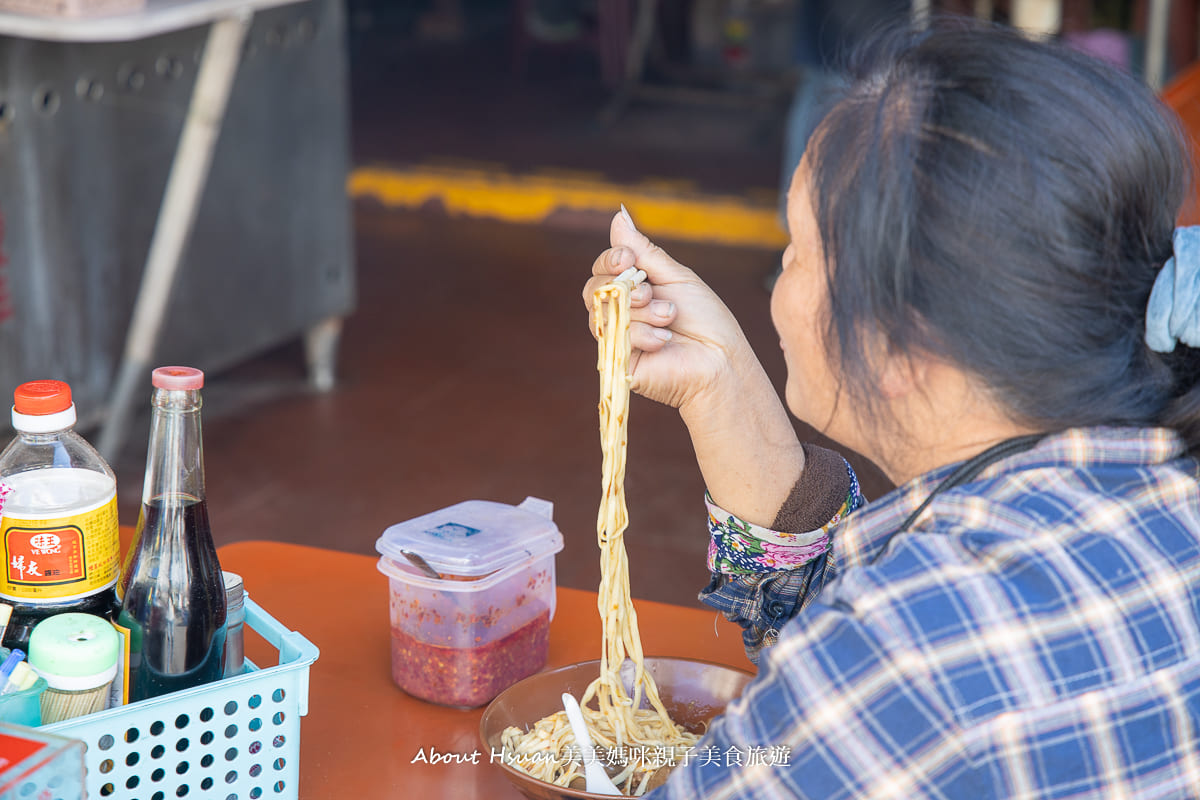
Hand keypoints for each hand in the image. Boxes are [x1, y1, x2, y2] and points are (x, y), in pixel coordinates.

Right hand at [582, 210, 756, 413]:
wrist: (720, 360)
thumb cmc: (705, 320)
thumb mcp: (675, 277)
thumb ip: (643, 251)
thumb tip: (618, 215)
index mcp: (635, 289)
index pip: (603, 268)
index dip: (610, 260)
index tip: (628, 259)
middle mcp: (622, 312)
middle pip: (594, 288)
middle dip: (623, 286)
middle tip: (651, 293)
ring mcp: (618, 337)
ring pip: (604, 311)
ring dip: (641, 311)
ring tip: (669, 317)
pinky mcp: (618, 361)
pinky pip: (613, 337)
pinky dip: (641, 334)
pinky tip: (663, 341)